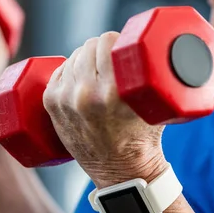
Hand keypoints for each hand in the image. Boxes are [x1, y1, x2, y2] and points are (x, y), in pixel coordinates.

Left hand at [42, 32, 168, 187]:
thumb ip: (154, 76)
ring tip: (96, 68)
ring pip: (73, 58)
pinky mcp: (52, 104)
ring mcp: (65, 100)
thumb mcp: (154, 104)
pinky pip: (58, 73)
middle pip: (88, 47)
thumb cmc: (144, 138)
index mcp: (112, 91)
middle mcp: (85, 94)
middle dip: (100, 48)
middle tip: (111, 58)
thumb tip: (161, 45)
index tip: (121, 45)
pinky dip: (68, 71)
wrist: (122, 173)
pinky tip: (77, 74)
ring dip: (84, 58)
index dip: (115, 39)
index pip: (106, 41)